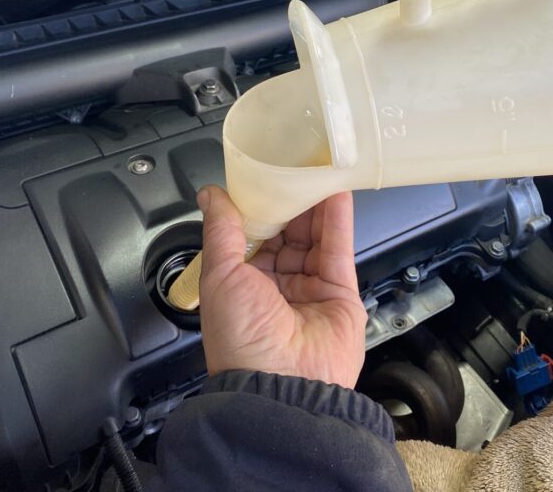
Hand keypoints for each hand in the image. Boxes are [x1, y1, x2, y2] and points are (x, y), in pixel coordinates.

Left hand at [197, 185, 367, 388]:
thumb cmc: (241, 340)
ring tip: (318, 173)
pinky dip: (338, 220)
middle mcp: (276, 287)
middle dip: (290, 203)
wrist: (281, 383)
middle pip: (288, 234)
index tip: (262, 177)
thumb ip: (221, 230)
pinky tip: (336, 193)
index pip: (254, 236)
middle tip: (294, 170)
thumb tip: (211, 194)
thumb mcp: (219, 276)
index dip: (259, 207)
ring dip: (315, 205)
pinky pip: (338, 250)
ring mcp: (310, 289)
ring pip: (314, 238)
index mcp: (242, 285)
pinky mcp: (340, 292)